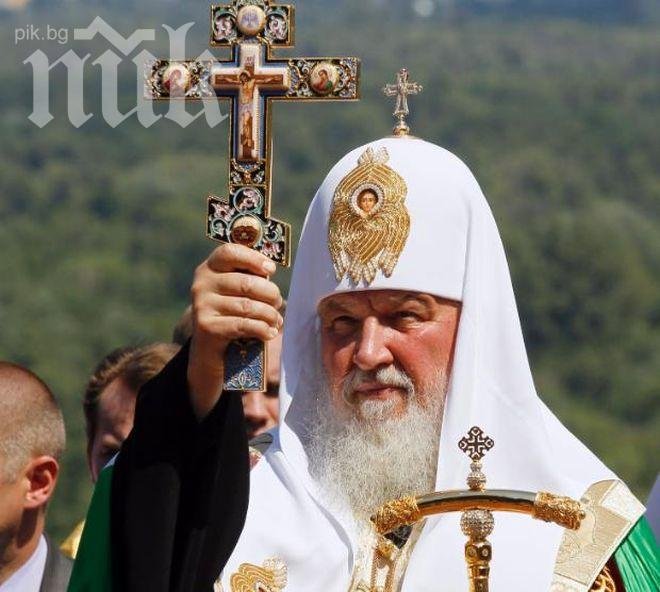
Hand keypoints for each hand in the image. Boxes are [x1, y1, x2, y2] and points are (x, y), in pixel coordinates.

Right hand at [188, 244, 283, 419]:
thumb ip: (251, 277)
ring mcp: (201, 305)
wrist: (210, 351)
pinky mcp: (206, 327)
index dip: (253, 258)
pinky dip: (262, 329)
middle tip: (278, 303)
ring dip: (269, 314)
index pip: (230, 252)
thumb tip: (269, 269)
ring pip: (247, 306)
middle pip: (246, 282)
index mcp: (210, 268)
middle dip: (270, 294)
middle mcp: (201, 284)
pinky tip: (269, 333)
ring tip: (277, 321)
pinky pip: (242, 324)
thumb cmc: (232, 314)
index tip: (270, 270)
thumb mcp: (238, 291)